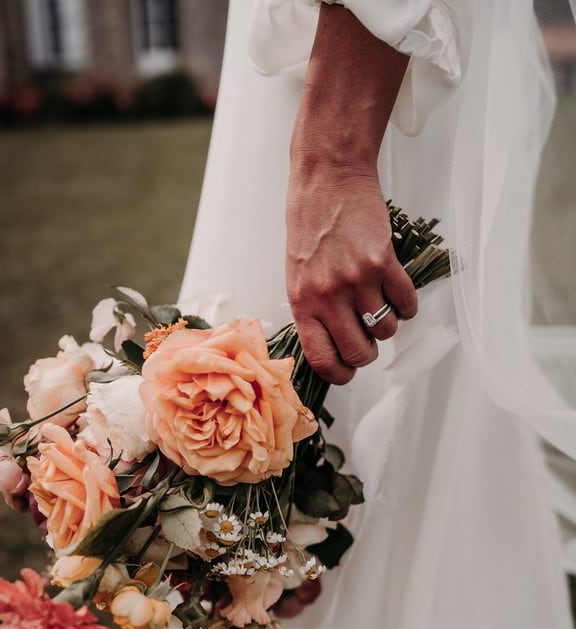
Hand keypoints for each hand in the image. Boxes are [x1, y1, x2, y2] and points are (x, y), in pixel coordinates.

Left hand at [284, 4, 416, 384]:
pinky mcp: (383, 261)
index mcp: (303, 302)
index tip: (347, 373)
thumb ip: (313, 311)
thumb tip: (332, 345)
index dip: (340, 375)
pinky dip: (406, 305)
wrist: (327, 178)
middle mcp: (329, 296)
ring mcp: (358, 279)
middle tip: (367, 340)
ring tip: (378, 305)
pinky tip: (396, 291)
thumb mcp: (297, 274)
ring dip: (387, 325)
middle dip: (367, 354)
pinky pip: (406, 303)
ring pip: (386, 330)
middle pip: (360, 353)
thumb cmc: (309, 225)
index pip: (323, 360)